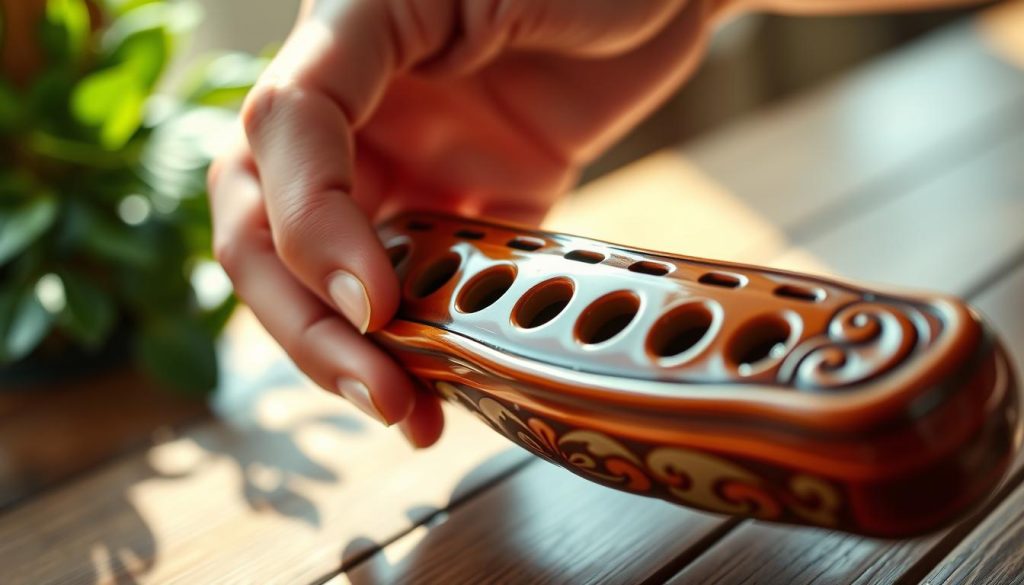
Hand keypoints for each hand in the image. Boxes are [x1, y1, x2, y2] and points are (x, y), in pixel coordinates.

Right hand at [209, 0, 720, 445]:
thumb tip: (364, 191)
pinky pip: (429, 284)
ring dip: (356, 352)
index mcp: (347, 36)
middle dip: (306, 321)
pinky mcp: (472, 207)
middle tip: (377, 394)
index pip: (281, 132)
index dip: (311, 226)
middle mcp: (362, 111)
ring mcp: (414, 164)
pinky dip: (428, 341)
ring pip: (334, 272)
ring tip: (408, 416)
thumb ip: (406, 62)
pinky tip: (450, 386)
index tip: (374, 303)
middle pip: (269, 225)